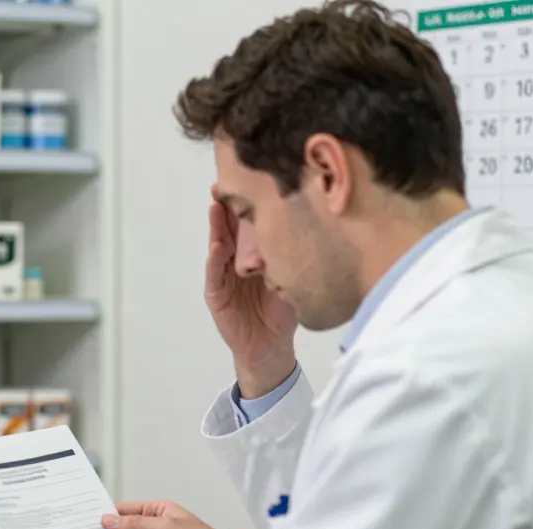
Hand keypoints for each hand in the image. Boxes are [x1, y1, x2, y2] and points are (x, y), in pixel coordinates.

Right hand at [205, 184, 297, 397]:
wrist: (271, 347)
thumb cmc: (284, 311)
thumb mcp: (294, 276)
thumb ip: (295, 254)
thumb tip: (317, 223)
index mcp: (255, 254)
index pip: (249, 223)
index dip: (248, 202)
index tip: (251, 178)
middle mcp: (236, 260)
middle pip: (230, 227)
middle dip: (226, 205)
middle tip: (224, 182)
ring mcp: (223, 275)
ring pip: (219, 244)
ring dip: (216, 226)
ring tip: (215, 206)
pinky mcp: (216, 293)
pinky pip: (214, 273)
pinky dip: (215, 259)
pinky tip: (217, 246)